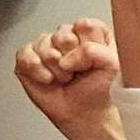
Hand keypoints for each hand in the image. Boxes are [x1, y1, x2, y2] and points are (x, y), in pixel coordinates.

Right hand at [15, 19, 125, 139]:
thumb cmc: (101, 90)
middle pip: (63, 34)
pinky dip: (38, 72)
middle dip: (72, 59)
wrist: (85, 114)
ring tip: (66, 77)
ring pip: (44, 45)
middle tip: (79, 72)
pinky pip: (25, 56)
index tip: (93, 63)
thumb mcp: (114, 68)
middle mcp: (69, 36)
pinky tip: (48, 79)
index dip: (88, 46)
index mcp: (93, 33)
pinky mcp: (28, 58)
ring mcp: (46, 45)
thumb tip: (70, 55)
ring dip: (57, 69)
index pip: (85, 25)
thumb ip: (98, 52)